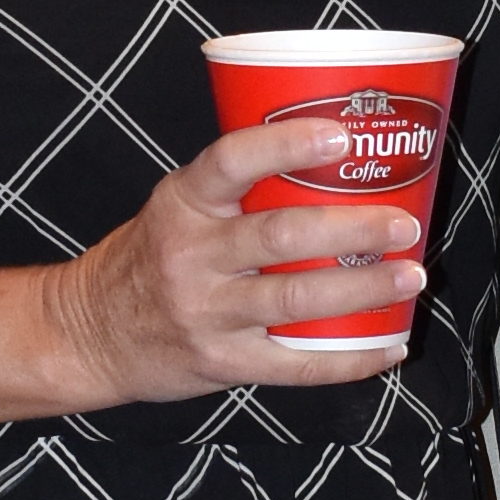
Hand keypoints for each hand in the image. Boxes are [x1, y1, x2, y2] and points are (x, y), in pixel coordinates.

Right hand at [47, 112, 423, 403]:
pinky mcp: (222, 362)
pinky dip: (350, 359)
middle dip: (353, 229)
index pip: (233, 161)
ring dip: (364, 289)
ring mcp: (207, 313)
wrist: (89, 333)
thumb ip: (236, 190)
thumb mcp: (176, 208)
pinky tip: (389, 346)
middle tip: (403, 224)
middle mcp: (192, 256)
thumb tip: (336, 165)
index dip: (288, 145)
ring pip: (297, 298)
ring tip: (410, 276)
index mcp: (183, 204)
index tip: (341, 135)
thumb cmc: (149, 259)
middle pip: (283, 236)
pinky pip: (296, 363)